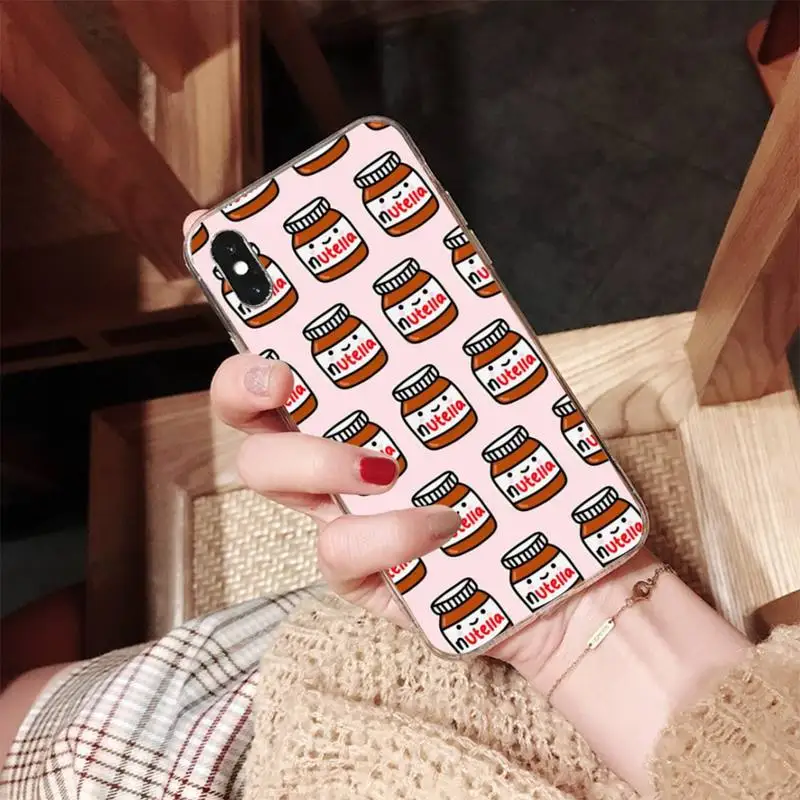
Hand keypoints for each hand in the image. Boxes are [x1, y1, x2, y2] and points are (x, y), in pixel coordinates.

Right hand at [209, 352, 580, 669]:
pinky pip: (339, 553)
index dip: (252, 354)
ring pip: (275, 484)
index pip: (282, 379)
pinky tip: (443, 522)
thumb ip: (477, 362)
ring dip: (317, 459)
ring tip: (385, 465)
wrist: (576, 580)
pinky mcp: (366, 580)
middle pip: (253, 422)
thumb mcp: (514, 410)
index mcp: (360, 421)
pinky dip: (387, 532)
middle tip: (284, 381)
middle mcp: (337, 469)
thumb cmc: (537, 485)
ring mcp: (345, 522)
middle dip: (245, 392)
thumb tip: (468, 287)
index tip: (256, 316)